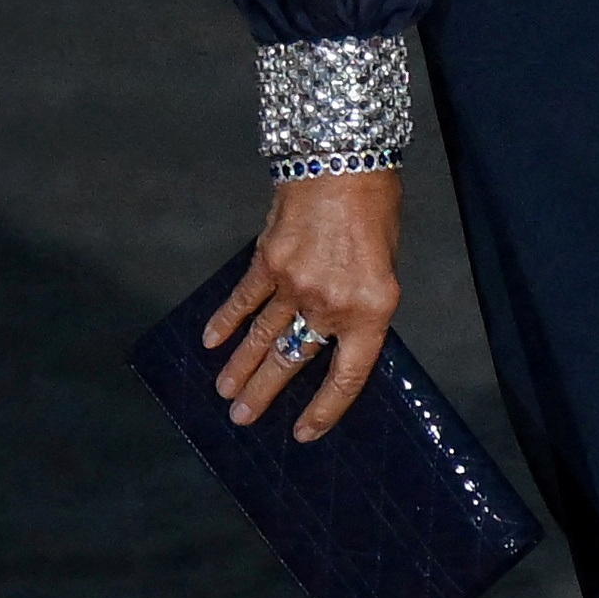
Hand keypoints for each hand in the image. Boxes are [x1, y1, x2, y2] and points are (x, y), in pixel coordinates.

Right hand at [204, 172, 402, 442]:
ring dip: (241, 367)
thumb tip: (334, 335)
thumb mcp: (386, 268)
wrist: (345, 164)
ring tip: (224, 393)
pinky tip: (211, 342)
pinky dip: (226, 321)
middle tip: (242, 418)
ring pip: (262, 336)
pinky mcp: (266, 262)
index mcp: (371, 312)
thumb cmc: (376, 214)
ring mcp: (293, 284)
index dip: (324, 409)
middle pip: (292, 360)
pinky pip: (243, 300)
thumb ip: (360, 305)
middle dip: (265, 394)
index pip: (346, 376)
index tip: (304, 433)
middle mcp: (330, 304)